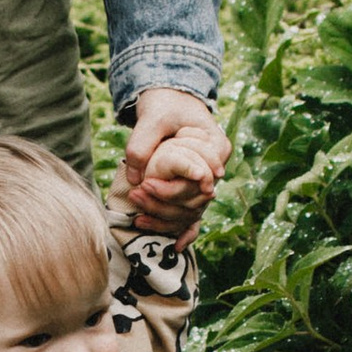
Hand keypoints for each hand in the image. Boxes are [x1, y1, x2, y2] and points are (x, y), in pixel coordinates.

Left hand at [121, 88, 227, 236]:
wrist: (170, 105)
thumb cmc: (165, 108)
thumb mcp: (153, 119)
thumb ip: (143, 145)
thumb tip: (134, 179)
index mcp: (217, 146)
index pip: (204, 176)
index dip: (178, 186)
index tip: (147, 184)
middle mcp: (217, 168)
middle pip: (199, 198)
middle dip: (166, 202)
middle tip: (136, 196)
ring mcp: (208, 183)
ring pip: (194, 210)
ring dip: (167, 218)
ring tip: (138, 218)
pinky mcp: (195, 191)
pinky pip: (195, 216)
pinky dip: (186, 232)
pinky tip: (175, 247)